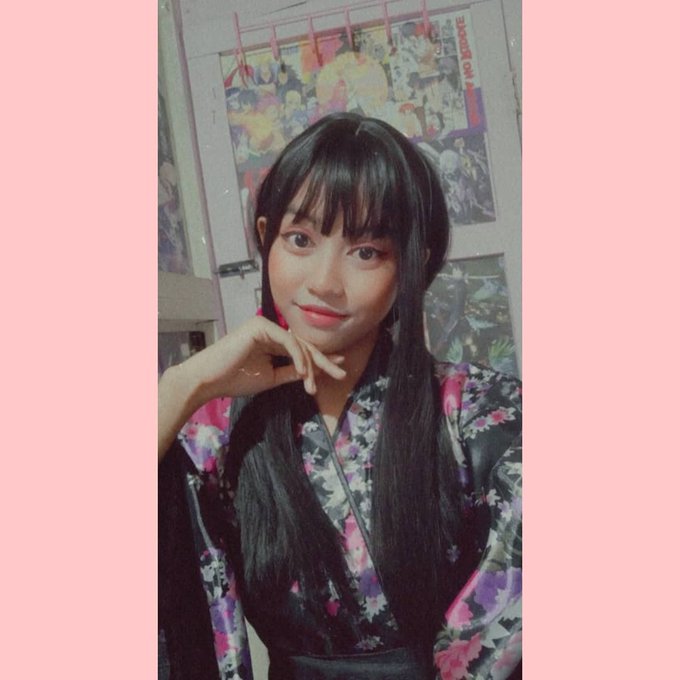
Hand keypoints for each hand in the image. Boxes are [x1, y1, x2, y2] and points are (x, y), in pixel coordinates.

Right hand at [158, 316, 344, 457]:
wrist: (209, 380)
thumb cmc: (235, 379)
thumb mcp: (270, 377)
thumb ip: (290, 372)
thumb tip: (312, 371)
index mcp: (271, 340)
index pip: (301, 349)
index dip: (321, 360)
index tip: (338, 369)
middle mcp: (270, 329)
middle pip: (304, 344)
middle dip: (324, 360)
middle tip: (341, 372)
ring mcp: (265, 325)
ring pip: (299, 344)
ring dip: (310, 365)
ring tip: (313, 385)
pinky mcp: (261, 325)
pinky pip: (288, 341)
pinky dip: (298, 357)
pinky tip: (304, 372)